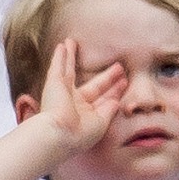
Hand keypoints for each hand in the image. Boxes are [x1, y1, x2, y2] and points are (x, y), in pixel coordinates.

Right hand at [26, 38, 126, 155]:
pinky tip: (62, 45)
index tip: (125, 81)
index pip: (103, 99)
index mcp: (85, 116)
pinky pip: (58, 66)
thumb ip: (108, 110)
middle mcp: (73, 104)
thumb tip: (116, 101)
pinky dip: (60, 57)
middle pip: (93, 85)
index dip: (115, 90)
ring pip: (69, 71)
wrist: (58, 135)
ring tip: (75, 44)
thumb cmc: (80, 134)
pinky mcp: (53, 84)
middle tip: (119, 66)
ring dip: (72, 58)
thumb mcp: (101, 123)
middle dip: (106, 76)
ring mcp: (62, 93)